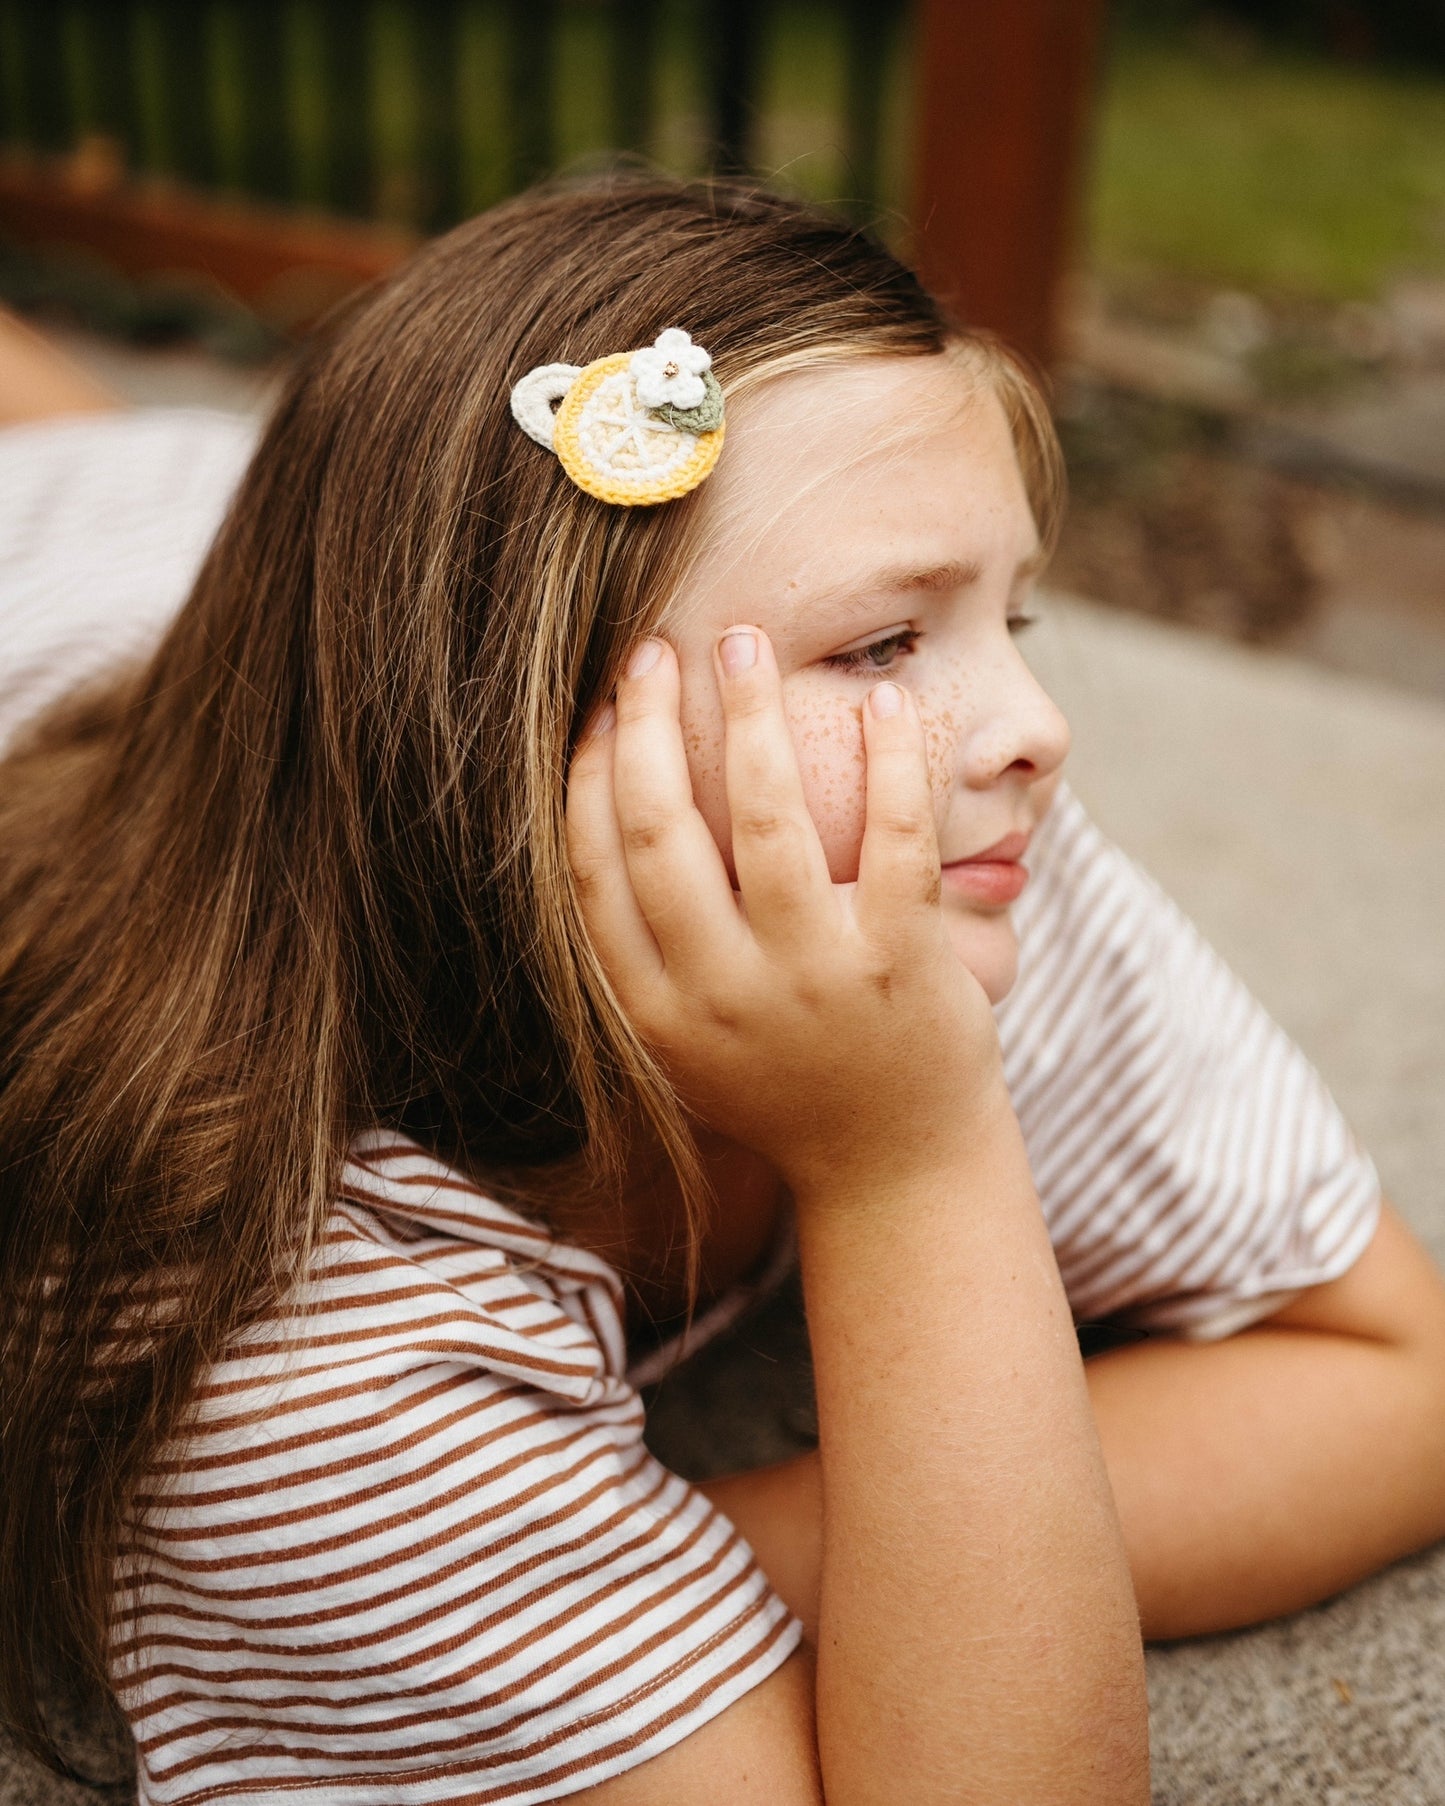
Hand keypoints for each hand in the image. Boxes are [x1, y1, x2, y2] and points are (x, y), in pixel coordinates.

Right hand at [565, 627, 1004, 1201]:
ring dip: (750, 714)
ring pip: (767, 820)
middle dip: (650, 722)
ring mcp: (814, 980)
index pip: (590, 868)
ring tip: (744, 640)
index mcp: (654, 1009)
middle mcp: (721, 995)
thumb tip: (600, 803)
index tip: (597, 704)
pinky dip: (891, 762)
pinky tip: (888, 702)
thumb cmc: (785, 1081)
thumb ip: (641, 948)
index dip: (586, 773)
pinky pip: (894, 839)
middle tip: (654, 649)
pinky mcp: (901, 964)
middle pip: (659, 831)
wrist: (894, 1166)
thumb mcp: (685, 1038)